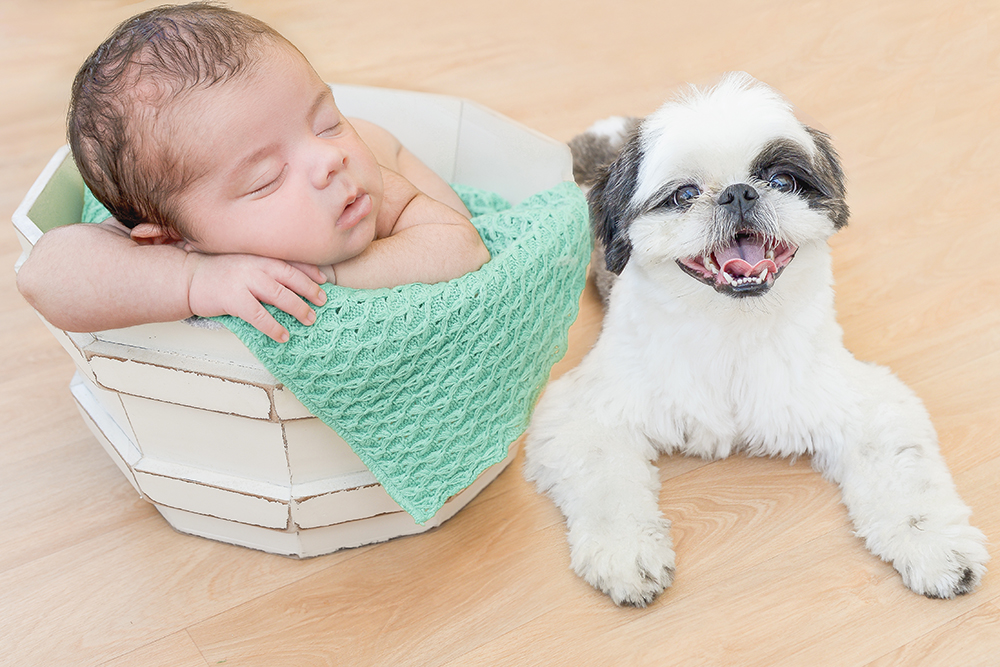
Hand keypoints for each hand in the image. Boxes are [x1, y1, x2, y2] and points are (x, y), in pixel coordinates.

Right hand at [184, 252, 327, 342]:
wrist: (188, 278)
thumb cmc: (218, 272)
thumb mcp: (243, 262)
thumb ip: (264, 267)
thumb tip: (290, 282)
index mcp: (259, 255)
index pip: (290, 261)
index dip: (310, 271)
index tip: (324, 280)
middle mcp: (255, 265)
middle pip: (291, 277)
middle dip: (310, 290)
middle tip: (323, 302)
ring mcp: (244, 281)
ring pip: (280, 295)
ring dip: (298, 308)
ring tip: (309, 319)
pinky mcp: (233, 299)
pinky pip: (259, 315)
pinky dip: (274, 327)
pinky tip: (283, 335)